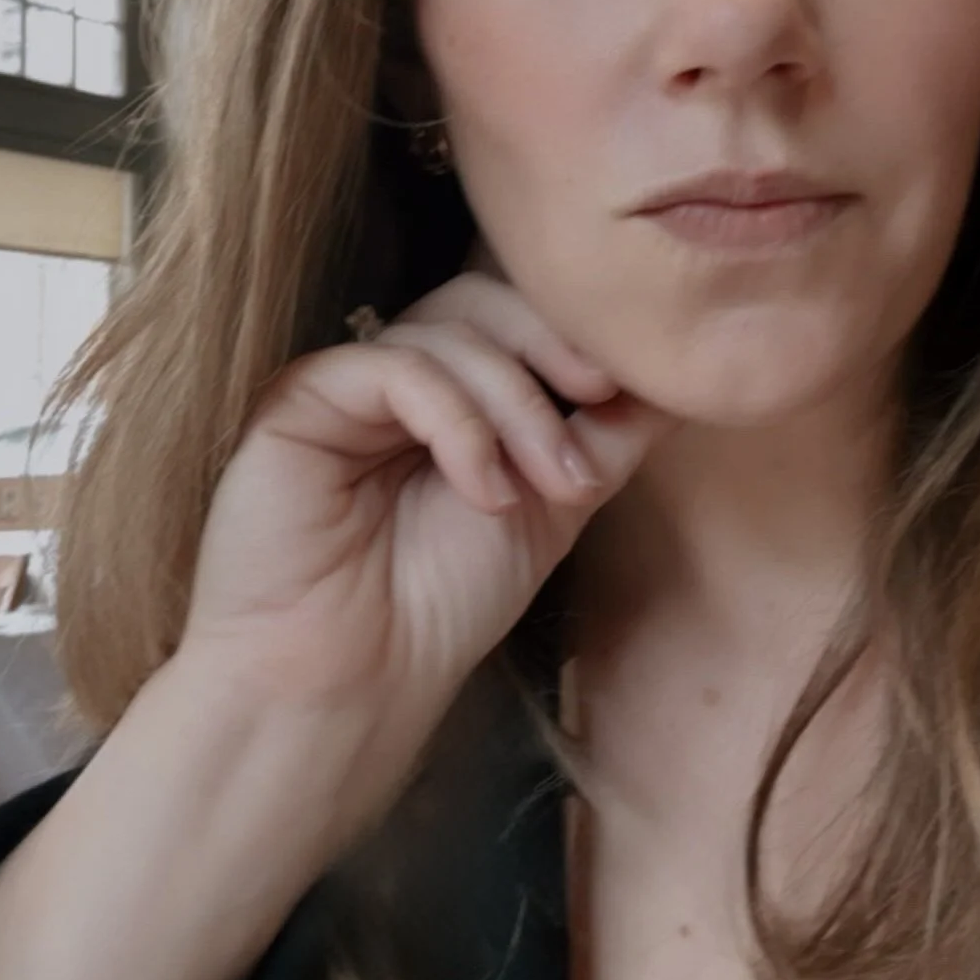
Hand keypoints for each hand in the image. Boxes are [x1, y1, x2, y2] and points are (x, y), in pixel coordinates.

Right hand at [180, 272, 665, 741]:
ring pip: (446, 332)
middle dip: (550, 348)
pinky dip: (459, 422)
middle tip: (598, 400)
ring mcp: (347, 382)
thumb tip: (678, 378)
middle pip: (479, 300)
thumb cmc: (442, 601)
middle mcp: (393, 371)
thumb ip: (606, 436)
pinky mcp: (302, 398)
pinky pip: (394, 368)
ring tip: (548, 487)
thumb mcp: (553, 504)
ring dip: (516, 405)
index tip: (625, 385)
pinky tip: (484, 489)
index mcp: (446, 388)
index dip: (571, 332)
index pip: (511, 313)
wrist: (356, 679)